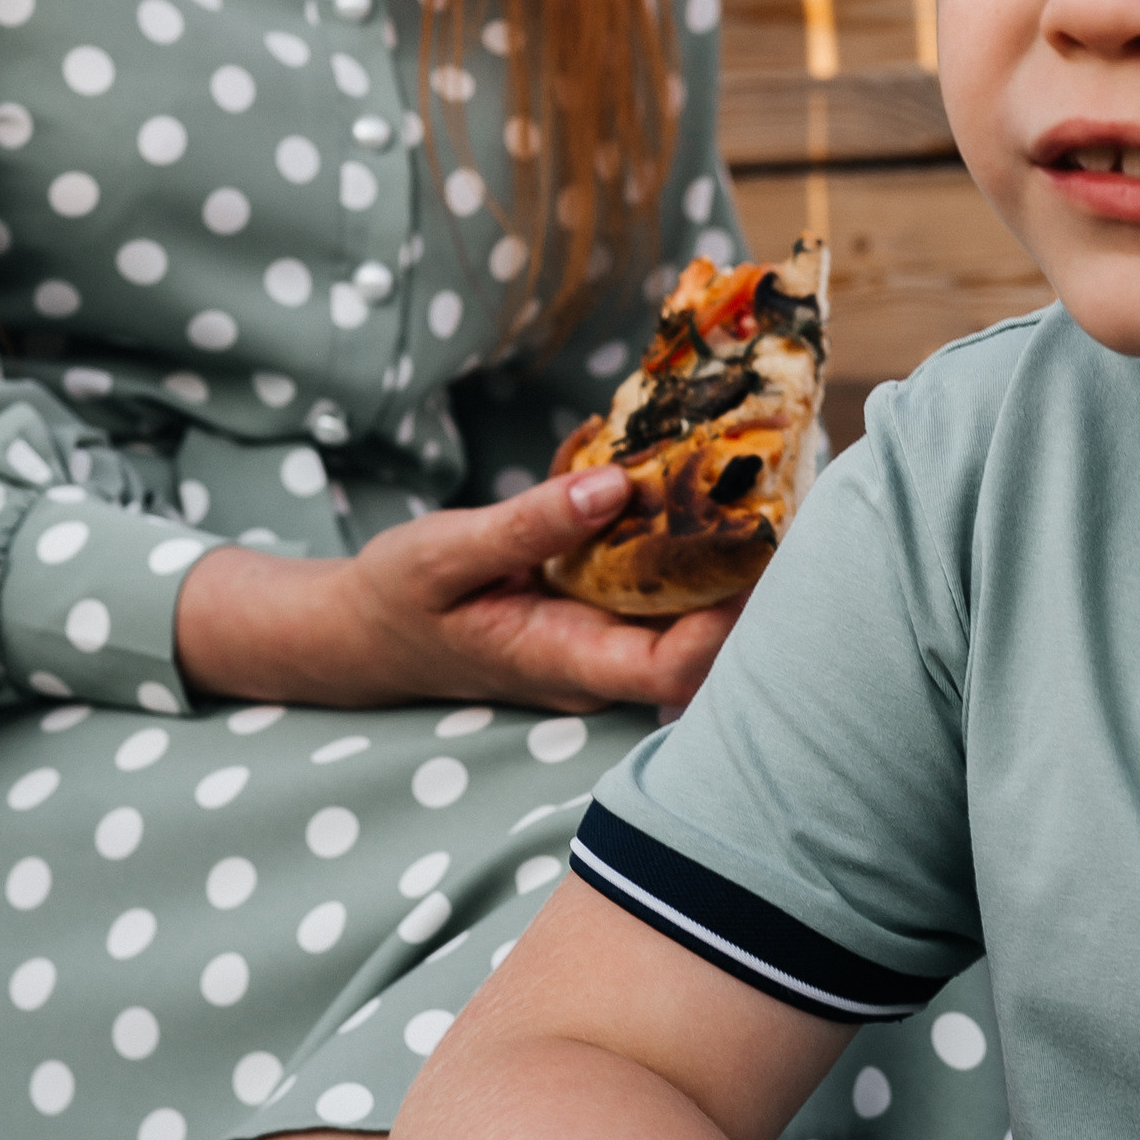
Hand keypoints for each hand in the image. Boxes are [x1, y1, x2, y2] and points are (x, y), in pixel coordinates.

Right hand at [175, 467, 741, 712]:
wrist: (361, 632)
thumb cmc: (397, 600)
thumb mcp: (446, 554)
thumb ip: (529, 525)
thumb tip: (614, 487)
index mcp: (567, 663)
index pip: (676, 669)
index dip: (727, 622)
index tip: (753, 549)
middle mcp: (601, 664)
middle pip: (705, 640)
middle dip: (747, 574)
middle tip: (778, 489)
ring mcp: (604, 643)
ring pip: (689, 607)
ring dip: (720, 547)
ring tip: (752, 470)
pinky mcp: (600, 615)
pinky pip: (657, 580)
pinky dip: (675, 531)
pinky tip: (681, 471)